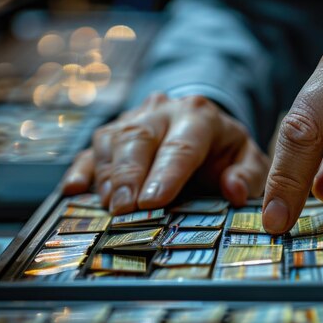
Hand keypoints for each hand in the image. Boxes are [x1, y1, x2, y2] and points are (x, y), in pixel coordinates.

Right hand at [63, 93, 269, 213]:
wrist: (203, 128)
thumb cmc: (226, 151)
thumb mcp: (247, 160)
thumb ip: (247, 175)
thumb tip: (233, 190)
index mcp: (199, 116)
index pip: (181, 146)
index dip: (166, 174)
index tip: (153, 201)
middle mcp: (163, 111)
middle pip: (139, 139)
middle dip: (129, 176)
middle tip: (124, 210)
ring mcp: (134, 119)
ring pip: (112, 141)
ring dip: (108, 176)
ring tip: (109, 207)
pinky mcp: (113, 133)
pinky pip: (92, 149)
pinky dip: (82, 169)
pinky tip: (74, 190)